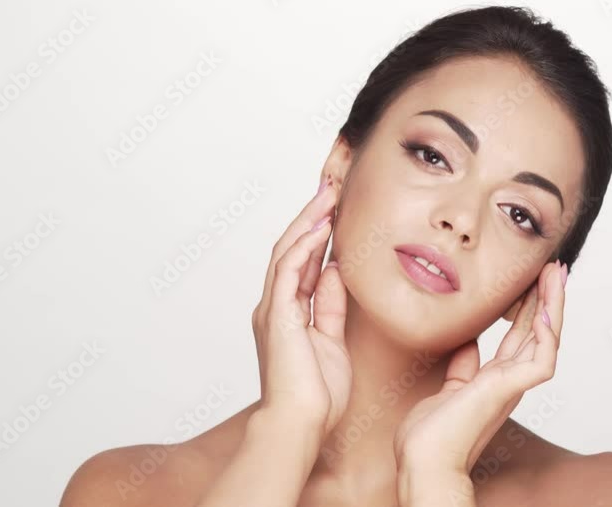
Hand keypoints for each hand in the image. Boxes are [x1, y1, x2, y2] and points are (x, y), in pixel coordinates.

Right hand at [252, 176, 350, 439]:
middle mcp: (276, 307)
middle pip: (292, 249)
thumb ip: (331, 306)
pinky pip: (288, 271)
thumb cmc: (318, 396)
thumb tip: (337, 273)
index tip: (335, 208)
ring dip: (308, 221)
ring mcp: (274, 310)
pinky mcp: (277, 316)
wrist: (300, 424)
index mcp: (289, 314)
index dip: (318, 233)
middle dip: (311, 216)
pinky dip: (304, 246)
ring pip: (287, 252)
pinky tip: (320, 226)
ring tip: (328, 194)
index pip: (303, 262)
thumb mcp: (332, 340)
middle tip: (331, 186)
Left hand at [393, 260, 566, 472]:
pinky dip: (547, 336)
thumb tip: (466, 342)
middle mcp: (509, 381)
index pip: (520, 336)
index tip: (531, 281)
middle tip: (552, 267)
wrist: (423, 462)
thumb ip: (462, 366)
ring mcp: (511, 386)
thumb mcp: (447, 387)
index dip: (529, 308)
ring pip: (546, 340)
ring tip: (555, 275)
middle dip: (546, 297)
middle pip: (538, 331)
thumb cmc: (429, 436)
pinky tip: (545, 310)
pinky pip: (541, 361)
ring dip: (553, 306)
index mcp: (496, 379)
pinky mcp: (507, 390)